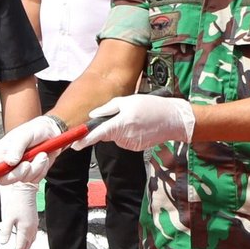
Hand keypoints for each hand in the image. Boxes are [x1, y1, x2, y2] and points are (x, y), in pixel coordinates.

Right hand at [0, 115, 63, 189]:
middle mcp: (8, 163)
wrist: (52, 132)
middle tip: (28, 163)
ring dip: (35, 168)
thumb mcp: (24, 135)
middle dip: (18, 174)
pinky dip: (42, 169)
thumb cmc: (35, 130)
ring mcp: (20, 169)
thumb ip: (16, 147)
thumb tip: (9, 162)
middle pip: (5, 180)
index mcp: (1, 153)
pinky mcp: (33, 173)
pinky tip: (43, 158)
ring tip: (41, 154)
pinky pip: (36, 179)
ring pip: (24, 179)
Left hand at [0, 182, 38, 248]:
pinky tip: (24, 243)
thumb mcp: (8, 218)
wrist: (26, 192)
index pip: (20, 247)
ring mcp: (34, 226)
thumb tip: (4, 243)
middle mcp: (32, 230)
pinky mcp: (34, 223)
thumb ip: (6, 231)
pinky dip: (27, 243)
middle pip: (26, 247)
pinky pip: (32, 237)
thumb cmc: (17, 203)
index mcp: (25, 230)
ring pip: (30, 242)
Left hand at [77, 94, 194, 151]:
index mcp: (121, 124)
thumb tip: (92, 115)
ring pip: (115, 137)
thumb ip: (108, 109)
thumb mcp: (128, 101)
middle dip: (106, 127)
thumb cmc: (151, 106)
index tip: (75, 144)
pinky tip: (138, 126)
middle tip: (121, 115)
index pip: (98, 134)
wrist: (174, 119)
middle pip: (105, 135)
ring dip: (118, 129)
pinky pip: (124, 140)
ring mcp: (131, 144)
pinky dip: (126, 134)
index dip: (85, 140)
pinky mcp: (137, 148)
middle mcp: (124, 137)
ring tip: (133, 118)